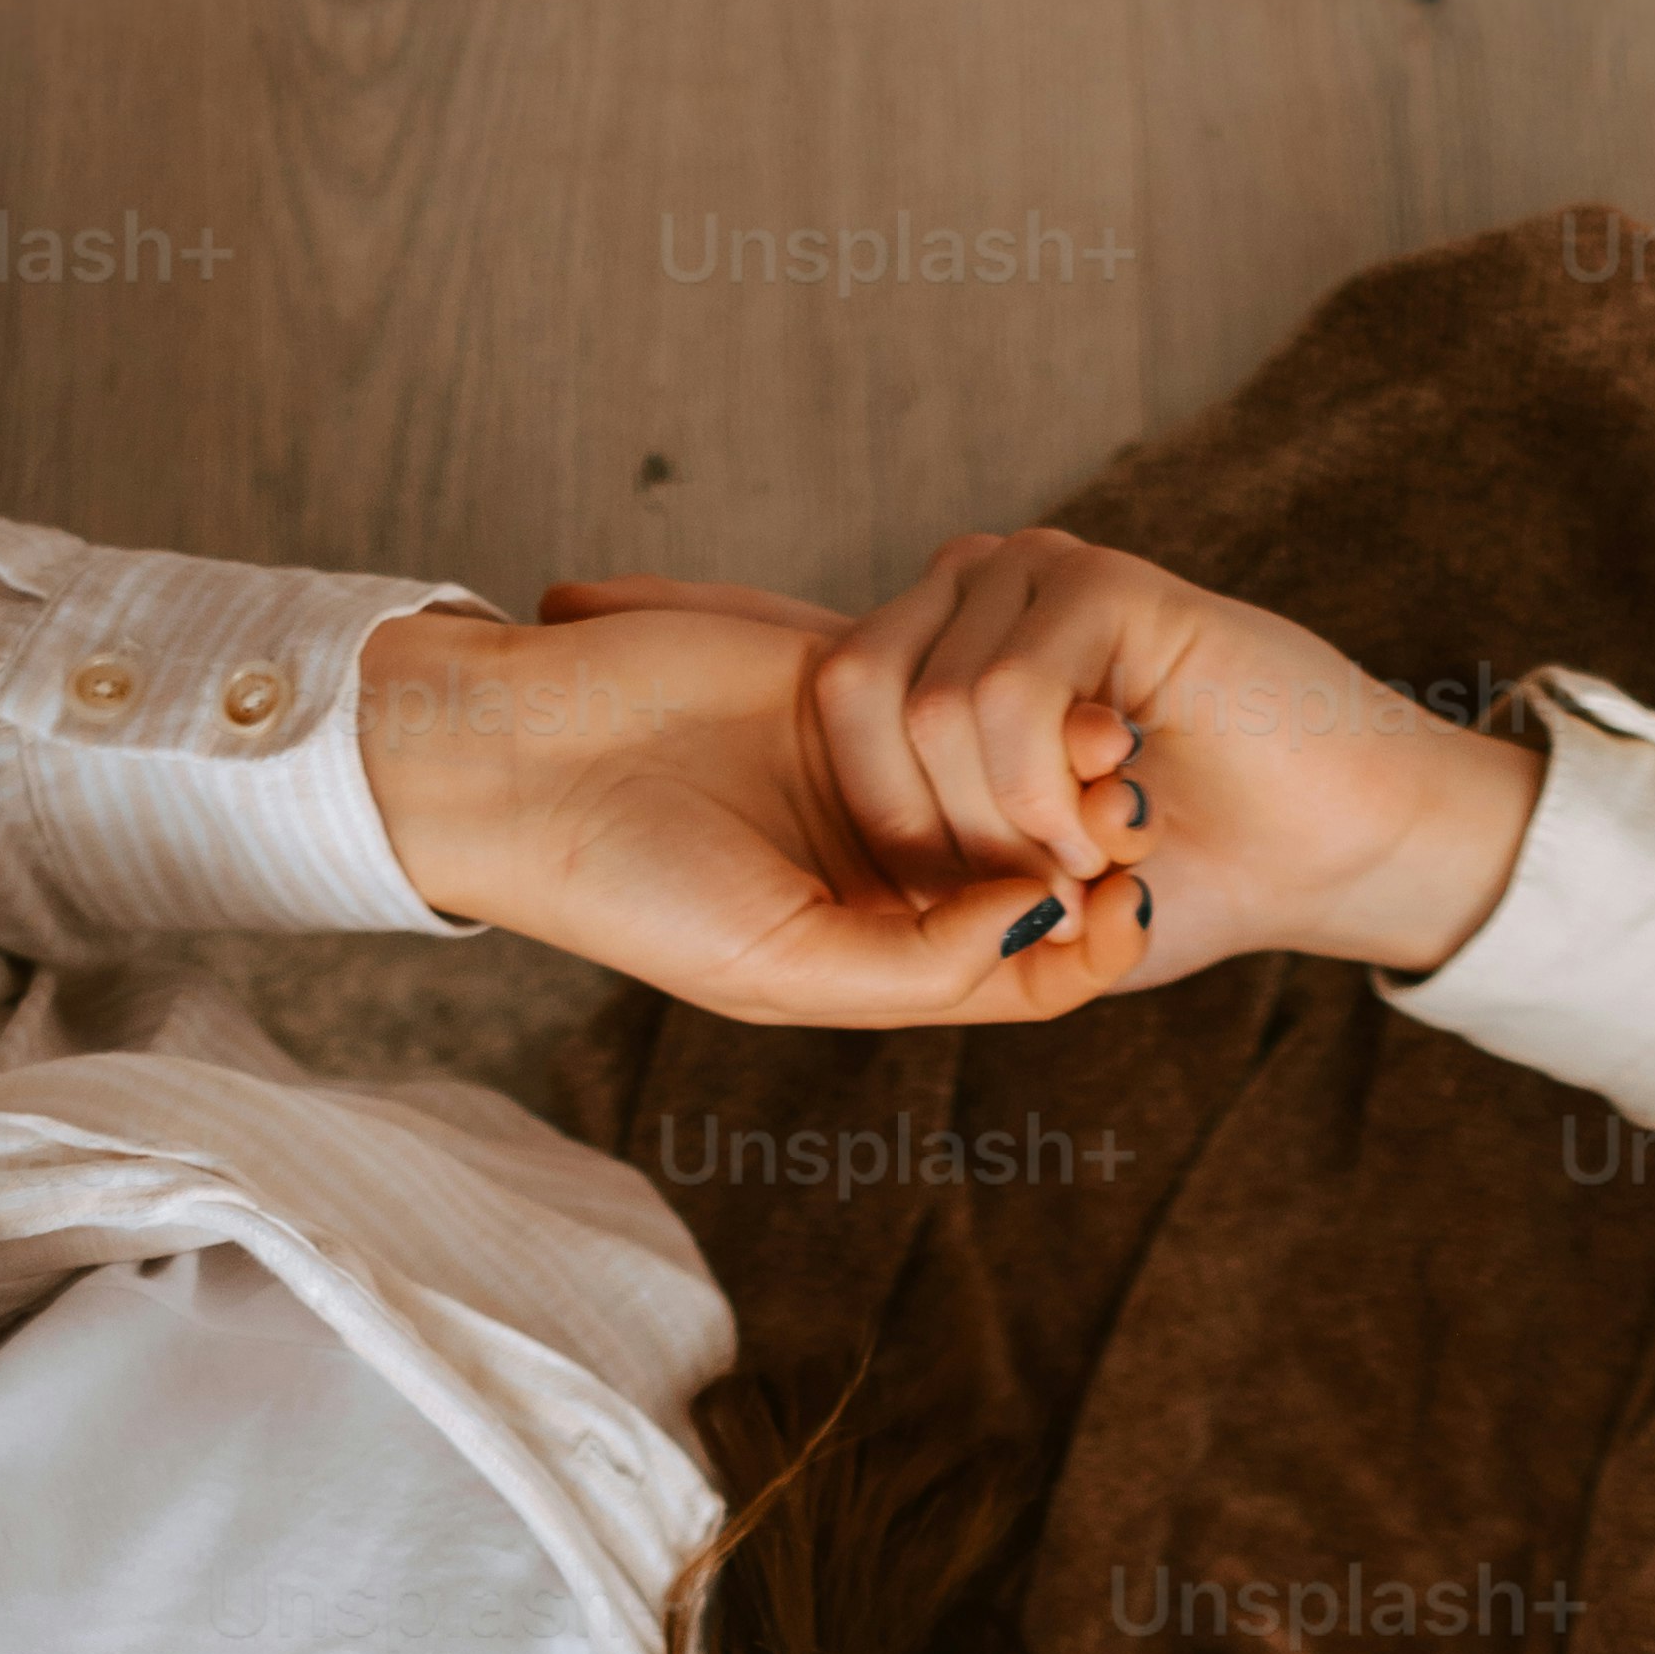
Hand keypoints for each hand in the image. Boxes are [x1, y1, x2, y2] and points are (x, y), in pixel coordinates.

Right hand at [353, 593, 1149, 1024]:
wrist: (518, 762)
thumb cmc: (630, 888)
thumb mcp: (781, 964)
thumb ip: (915, 966)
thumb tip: (1039, 923)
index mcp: (871, 961)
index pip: (1011, 971)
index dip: (1083, 951)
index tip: (1130, 911)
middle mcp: (880, 876)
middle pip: (1019, 872)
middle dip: (1086, 851)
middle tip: (1136, 817)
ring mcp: (866, 778)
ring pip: (996, 780)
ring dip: (1058, 770)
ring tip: (1111, 754)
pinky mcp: (843, 682)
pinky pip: (947, 687)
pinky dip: (1000, 692)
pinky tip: (1056, 689)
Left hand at [776, 526, 1547, 995]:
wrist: (1331, 850)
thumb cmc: (1188, 875)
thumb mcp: (1026, 892)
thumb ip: (928, 871)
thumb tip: (820, 858)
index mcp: (940, 650)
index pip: (834, 708)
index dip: (889, 828)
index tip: (987, 896)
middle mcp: (976, 593)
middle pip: (860, 702)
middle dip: (939, 836)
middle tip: (1044, 890)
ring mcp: (1038, 577)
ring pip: (932, 708)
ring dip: (1008, 826)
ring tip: (1095, 860)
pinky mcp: (1108, 584)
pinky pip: (1007, 695)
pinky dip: (1046, 796)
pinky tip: (1115, 829)